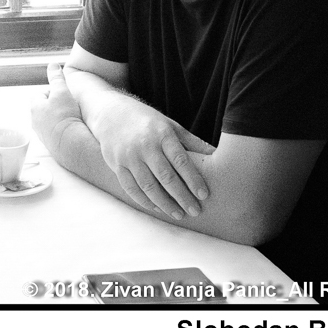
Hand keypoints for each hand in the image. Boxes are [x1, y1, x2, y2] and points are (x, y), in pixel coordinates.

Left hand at [30, 62, 83, 155]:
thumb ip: (57, 78)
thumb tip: (53, 65)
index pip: (40, 94)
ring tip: (73, 118)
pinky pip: (57, 135)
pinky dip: (64, 131)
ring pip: (50, 123)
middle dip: (56, 106)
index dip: (52, 91)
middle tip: (69, 105)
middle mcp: (36, 123)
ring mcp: (44, 136)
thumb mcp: (62, 92)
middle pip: (45, 109)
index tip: (63, 93)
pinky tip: (74, 131)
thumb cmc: (65, 117)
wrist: (71, 145)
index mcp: (35, 108)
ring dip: (60, 119)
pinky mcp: (53, 146)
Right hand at [86, 94, 214, 220]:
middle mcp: (144, 145)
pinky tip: (158, 208)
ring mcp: (128, 156)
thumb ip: (191, 142)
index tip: (204, 195)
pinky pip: (131, 188)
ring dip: (165, 203)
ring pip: (148, 186)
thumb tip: (217, 156)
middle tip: (195, 211)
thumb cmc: (146, 121)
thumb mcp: (170, 125)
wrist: (110, 113)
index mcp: (161, 134)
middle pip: (165, 177)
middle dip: (182, 196)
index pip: (180, 160)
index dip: (193, 179)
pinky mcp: (116, 165)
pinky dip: (145, 201)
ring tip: (178, 214)